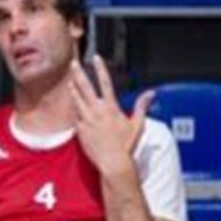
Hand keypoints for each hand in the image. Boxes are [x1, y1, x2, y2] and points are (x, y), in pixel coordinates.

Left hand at [70, 56, 151, 178]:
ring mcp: (87, 119)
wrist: (113, 162)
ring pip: (77, 99)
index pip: (105, 82)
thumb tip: (150, 94)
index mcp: (112, 107)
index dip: (100, 69)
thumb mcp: (137, 124)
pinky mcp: (80, 129)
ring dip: (73, 89)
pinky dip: (75, 109)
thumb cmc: (126, 145)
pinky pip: (76, 116)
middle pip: (86, 87)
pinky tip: (73, 105)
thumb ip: (141, 106)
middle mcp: (97, 111)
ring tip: (70, 82)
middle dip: (79, 73)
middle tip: (74, 63)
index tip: (96, 58)